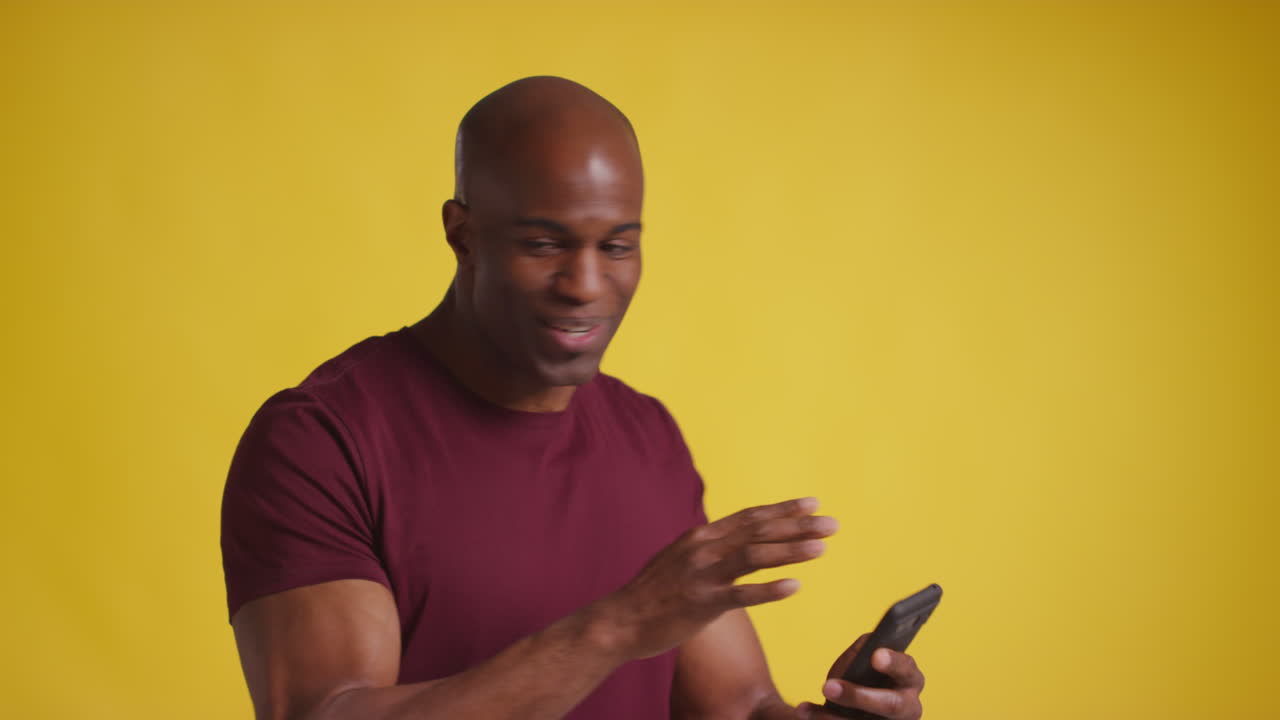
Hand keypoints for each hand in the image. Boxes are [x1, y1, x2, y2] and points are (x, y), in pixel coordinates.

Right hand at [594, 497, 837, 660]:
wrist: (620, 620)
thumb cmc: (653, 592)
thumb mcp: (680, 557)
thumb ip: (708, 547)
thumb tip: (734, 539)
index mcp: (702, 536)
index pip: (750, 517)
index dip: (783, 510)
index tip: (812, 504)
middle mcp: (704, 548)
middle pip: (759, 531)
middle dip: (798, 526)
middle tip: (832, 523)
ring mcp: (703, 575)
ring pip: (754, 557)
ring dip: (791, 551)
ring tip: (822, 548)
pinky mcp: (702, 603)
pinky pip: (741, 595)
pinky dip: (770, 590)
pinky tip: (795, 587)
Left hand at [796, 634, 925, 719]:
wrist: (854, 704)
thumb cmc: (863, 675)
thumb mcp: (863, 660)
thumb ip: (862, 652)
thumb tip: (861, 652)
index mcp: (909, 677)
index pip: (906, 669)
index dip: (893, 663)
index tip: (875, 656)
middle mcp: (909, 706)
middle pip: (890, 704)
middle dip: (858, 696)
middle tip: (828, 687)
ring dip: (831, 716)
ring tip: (804, 709)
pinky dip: (822, 718)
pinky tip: (804, 713)